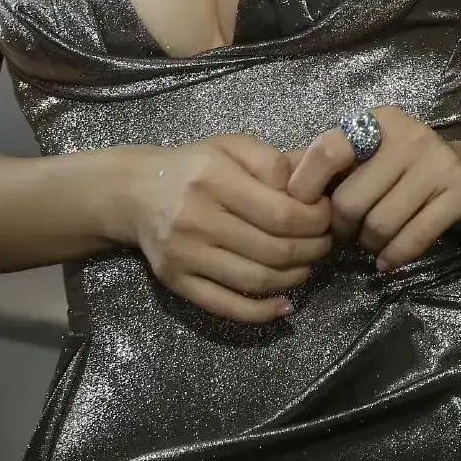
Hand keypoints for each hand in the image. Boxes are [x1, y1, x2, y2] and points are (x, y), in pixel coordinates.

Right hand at [126, 135, 331, 324]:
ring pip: (255, 280)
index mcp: (214, 178)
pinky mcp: (176, 281)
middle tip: (323, 243)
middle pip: (273, 249)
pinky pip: (225, 306)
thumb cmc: (193, 166)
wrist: (135, 191)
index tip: (325, 216)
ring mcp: (185, 254)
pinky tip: (284, 306)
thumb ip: (273, 160)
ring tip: (307, 265)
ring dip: (294, 278)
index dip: (314, 220)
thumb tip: (316, 183)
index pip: (280, 212)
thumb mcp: (231, 147)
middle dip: (311, 249)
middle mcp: (197, 218)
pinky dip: (261, 312)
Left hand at [286, 108, 460, 270]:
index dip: (307, 186)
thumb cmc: (404, 170)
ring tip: (372, 241)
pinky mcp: (460, 192)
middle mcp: (406, 134)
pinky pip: (412, 239)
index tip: (304, 209)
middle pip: (351, 199)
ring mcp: (436, 162)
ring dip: (369, 244)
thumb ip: (324, 166)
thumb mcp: (366, 158)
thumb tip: (272, 184)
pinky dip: (394, 257)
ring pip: (380, 224)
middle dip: (342, 228)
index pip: (328, 150)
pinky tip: (388, 260)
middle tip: (347, 233)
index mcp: (375, 121)